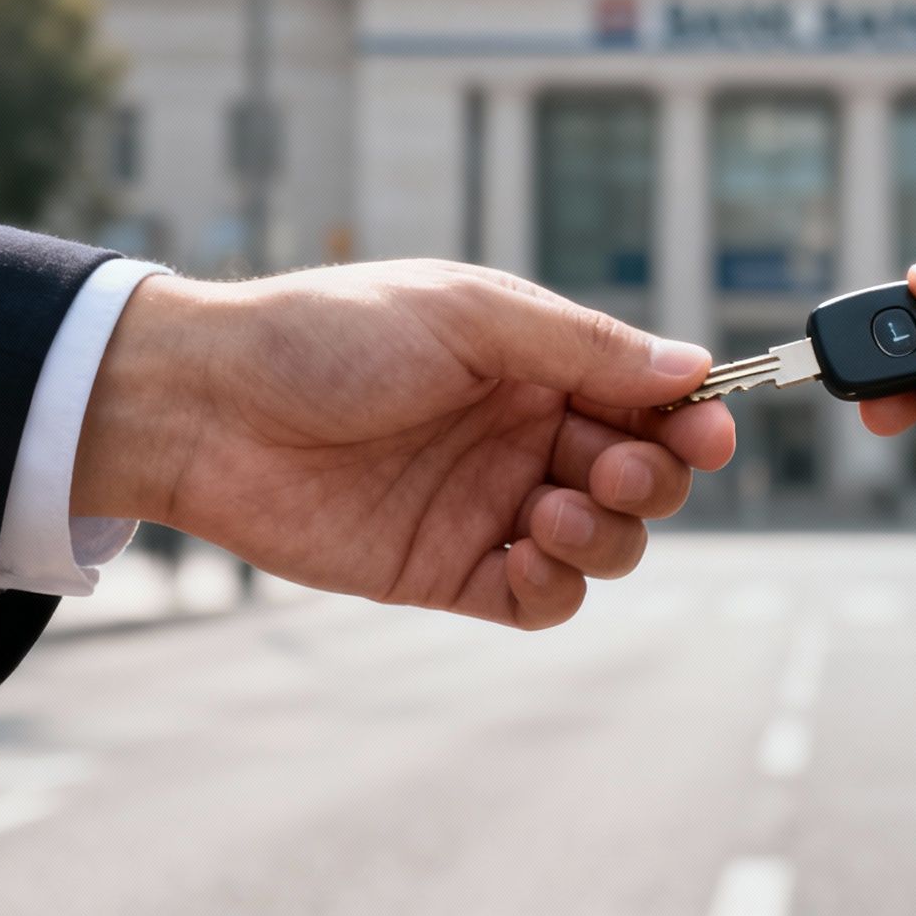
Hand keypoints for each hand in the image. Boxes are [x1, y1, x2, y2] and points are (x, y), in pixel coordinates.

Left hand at [71, 262, 734, 628]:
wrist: (208, 406)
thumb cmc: (330, 335)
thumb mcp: (470, 315)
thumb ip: (584, 347)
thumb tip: (692, 369)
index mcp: (537, 364)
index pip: (647, 400)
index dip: (689, 421)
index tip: (707, 433)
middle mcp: (525, 435)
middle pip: (643, 477)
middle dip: (652, 478)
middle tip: (609, 467)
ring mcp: (491, 505)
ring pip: (606, 543)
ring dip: (609, 534)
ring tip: (552, 511)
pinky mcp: (450, 570)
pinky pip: (543, 600)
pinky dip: (558, 587)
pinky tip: (529, 556)